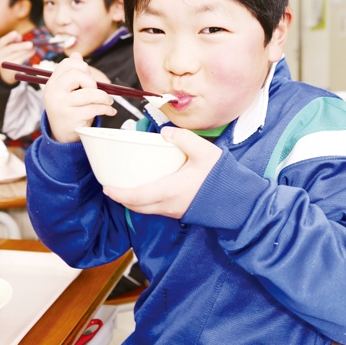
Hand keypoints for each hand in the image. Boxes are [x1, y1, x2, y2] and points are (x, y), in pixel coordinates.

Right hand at [0, 31, 34, 84]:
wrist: (6, 73)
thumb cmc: (8, 56)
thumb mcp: (8, 48)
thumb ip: (13, 41)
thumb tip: (19, 36)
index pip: (1, 42)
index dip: (8, 37)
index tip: (15, 32)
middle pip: (11, 49)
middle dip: (22, 45)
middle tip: (31, 43)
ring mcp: (4, 65)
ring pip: (19, 55)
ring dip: (28, 50)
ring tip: (34, 46)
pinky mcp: (11, 70)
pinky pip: (22, 60)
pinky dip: (28, 55)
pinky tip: (33, 51)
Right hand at [44, 52, 116, 142]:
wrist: (62, 134)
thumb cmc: (68, 109)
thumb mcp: (67, 91)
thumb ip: (72, 73)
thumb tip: (77, 55)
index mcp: (52, 83)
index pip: (67, 64)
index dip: (82, 67)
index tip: (88, 77)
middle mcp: (53, 93)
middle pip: (76, 75)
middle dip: (91, 81)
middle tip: (96, 90)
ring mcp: (62, 106)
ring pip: (89, 93)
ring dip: (104, 97)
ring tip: (107, 101)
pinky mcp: (72, 118)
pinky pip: (95, 108)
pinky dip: (107, 109)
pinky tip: (109, 111)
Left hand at [103, 127, 221, 217]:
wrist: (238, 200)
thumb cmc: (222, 177)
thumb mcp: (205, 152)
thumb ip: (185, 139)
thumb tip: (166, 132)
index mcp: (169, 190)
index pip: (136, 196)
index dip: (119, 193)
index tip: (106, 187)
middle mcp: (168, 205)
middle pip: (136, 206)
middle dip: (121, 198)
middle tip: (111, 187)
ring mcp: (174, 211)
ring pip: (146, 210)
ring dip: (133, 202)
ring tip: (126, 188)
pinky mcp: (181, 212)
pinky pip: (156, 210)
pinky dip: (145, 203)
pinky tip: (147, 190)